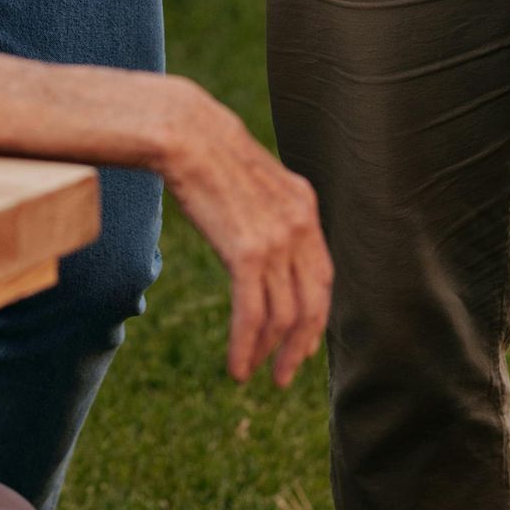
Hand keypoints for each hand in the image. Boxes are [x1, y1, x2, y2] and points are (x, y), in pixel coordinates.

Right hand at [160, 80, 331, 386]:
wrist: (187, 133)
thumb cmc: (209, 154)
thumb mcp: (255, 182)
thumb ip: (270, 212)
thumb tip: (264, 243)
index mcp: (304, 206)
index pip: (322, 278)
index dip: (314, 318)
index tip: (301, 346)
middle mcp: (300, 225)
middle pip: (312, 304)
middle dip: (298, 347)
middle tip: (282, 376)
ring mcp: (277, 239)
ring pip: (283, 315)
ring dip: (267, 352)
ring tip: (250, 371)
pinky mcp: (248, 251)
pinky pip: (253, 313)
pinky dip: (247, 345)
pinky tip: (237, 366)